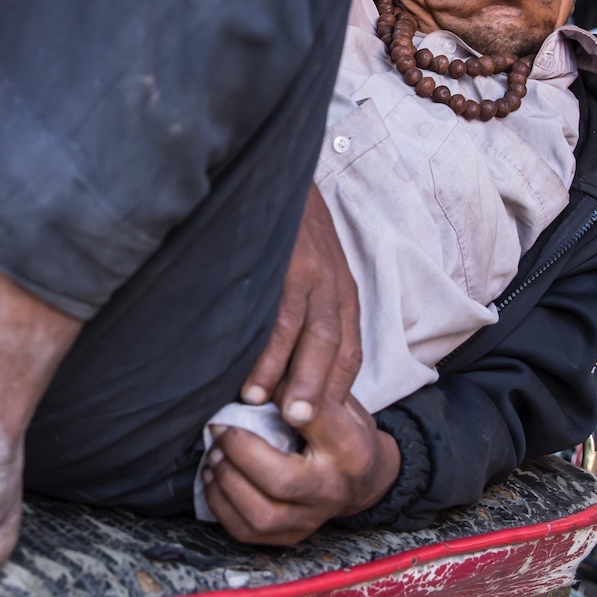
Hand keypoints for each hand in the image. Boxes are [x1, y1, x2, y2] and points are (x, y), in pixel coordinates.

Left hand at [202, 396, 399, 544]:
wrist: (363, 479)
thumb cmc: (341, 430)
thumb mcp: (338, 400)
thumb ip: (308, 386)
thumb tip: (262, 376)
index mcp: (350, 449)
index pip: (314, 420)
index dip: (282, 402)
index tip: (256, 389)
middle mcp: (333, 490)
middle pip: (280, 480)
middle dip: (239, 451)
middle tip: (218, 427)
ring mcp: (312, 520)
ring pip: (261, 514)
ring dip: (227, 481)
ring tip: (214, 454)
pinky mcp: (290, 537)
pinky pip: (246, 532)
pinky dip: (221, 504)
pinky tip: (214, 478)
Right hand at [239, 184, 362, 429]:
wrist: (276, 170)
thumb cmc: (286, 230)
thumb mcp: (309, 269)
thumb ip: (304, 311)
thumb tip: (284, 363)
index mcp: (341, 294)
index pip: (349, 352)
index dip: (337, 390)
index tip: (320, 424)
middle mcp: (332, 287)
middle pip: (336, 349)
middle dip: (320, 391)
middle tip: (301, 426)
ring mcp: (310, 274)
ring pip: (309, 336)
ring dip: (290, 376)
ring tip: (264, 407)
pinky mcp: (285, 263)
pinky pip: (278, 314)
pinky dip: (265, 349)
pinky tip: (247, 373)